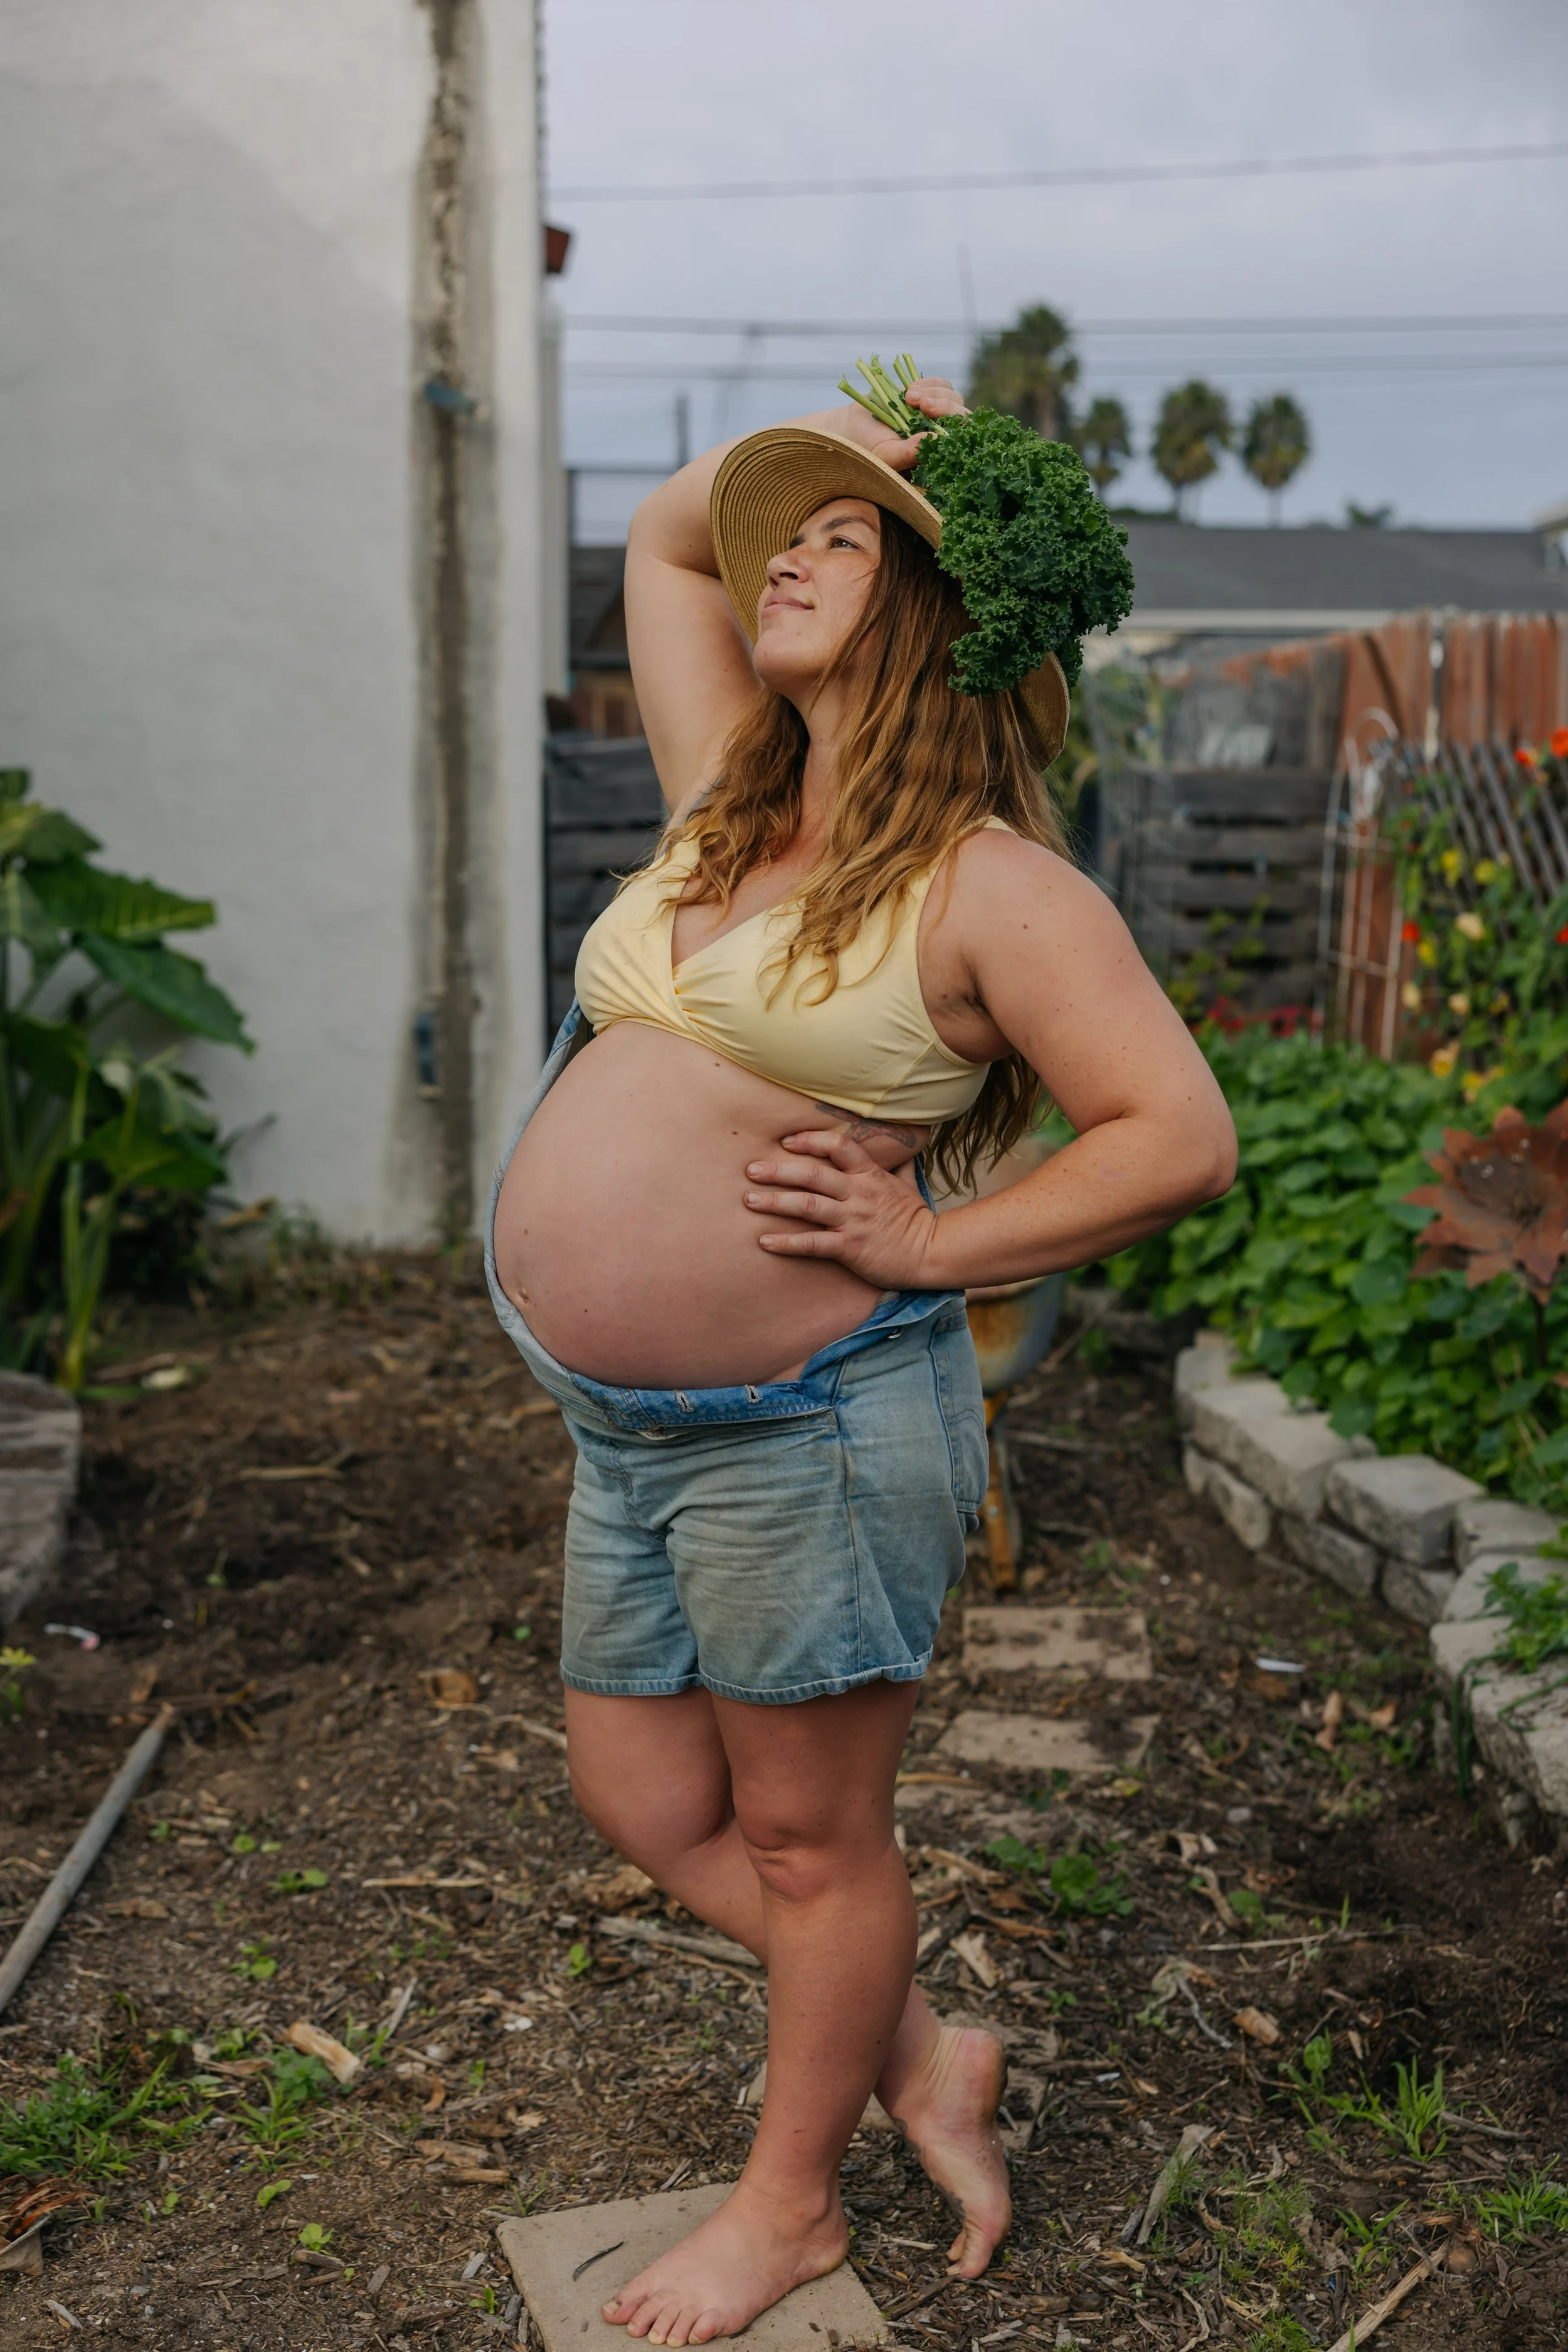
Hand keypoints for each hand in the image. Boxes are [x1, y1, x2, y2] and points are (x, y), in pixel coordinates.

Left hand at [743, 1130, 941, 1287]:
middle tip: (751, 1170)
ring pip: (807, 1206)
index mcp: (870, 1175)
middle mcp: (858, 1193)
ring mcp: (853, 1220)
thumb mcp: (907, 1184)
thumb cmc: (915, 1218)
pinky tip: (764, 1241)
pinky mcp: (850, 1248)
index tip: (785, 1141)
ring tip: (748, 1201)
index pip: (838, 1146)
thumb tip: (903, 1141)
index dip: (810, 1140)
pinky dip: (787, 1242)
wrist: (932, 1252)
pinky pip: (813, 1243)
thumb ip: (897, 1163)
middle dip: (778, 1170)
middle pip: (813, 1174)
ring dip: (775, 1202)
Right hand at [842, 377, 968, 473]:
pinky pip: (942, 385)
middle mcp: (941, 436)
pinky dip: (930, 384)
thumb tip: (937, 439)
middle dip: (944, 407)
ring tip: (908, 397)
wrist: (852, 427)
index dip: (957, 429)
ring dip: (933, 394)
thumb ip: (910, 452)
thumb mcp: (886, 456)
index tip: (936, 421)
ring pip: (953, 399)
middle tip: (921, 405)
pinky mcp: (929, 395)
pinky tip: (911, 389)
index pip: (962, 444)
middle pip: (962, 417)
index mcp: (936, 455)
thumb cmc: (868, 449)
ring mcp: (937, 415)